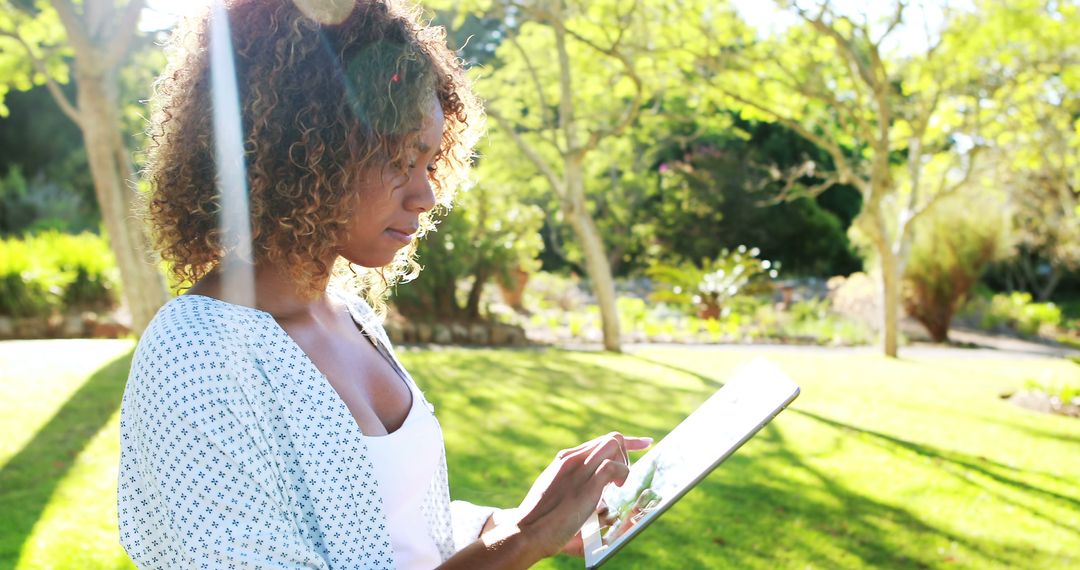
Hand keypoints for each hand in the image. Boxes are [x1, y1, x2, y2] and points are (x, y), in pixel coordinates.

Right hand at [512, 432, 651, 558]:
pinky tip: (616, 487)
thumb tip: (604, 508)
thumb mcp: (558, 499)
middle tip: (623, 478)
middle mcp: (572, 459)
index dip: (626, 442)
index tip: (644, 443)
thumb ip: (577, 494)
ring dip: (624, 462)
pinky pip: (614, 466)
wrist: (525, 530)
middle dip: (628, 453)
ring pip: (613, 444)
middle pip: (611, 438)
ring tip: (617, 485)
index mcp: (564, 461)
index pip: (599, 442)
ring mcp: (579, 469)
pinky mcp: (587, 483)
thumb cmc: (540, 523)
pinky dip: (622, 474)